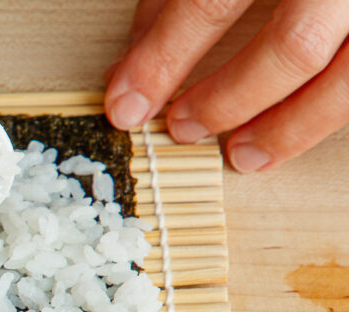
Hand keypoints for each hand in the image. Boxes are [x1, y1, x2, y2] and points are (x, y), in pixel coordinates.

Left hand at [104, 0, 348, 171]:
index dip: (164, 59)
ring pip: (347, 77)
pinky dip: (329, 111)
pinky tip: (296, 128)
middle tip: (183, 127)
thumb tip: (132, 63)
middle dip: (229, 99)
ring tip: (243, 152)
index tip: (127, 102)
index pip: (213, 0)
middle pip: (293, 44)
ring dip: (291, 126)